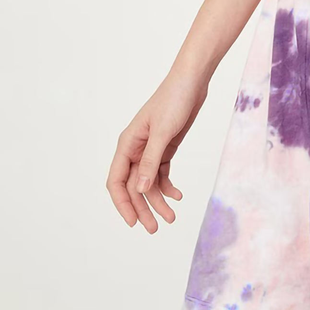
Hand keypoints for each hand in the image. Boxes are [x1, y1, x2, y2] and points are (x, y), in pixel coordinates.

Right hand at [106, 70, 207, 232]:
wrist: (192, 81)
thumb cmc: (174, 100)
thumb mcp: (163, 132)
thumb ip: (151, 161)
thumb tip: (141, 190)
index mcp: (127, 144)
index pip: (116, 181)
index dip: (122, 204)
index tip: (132, 223)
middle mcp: (136, 149)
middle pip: (133, 186)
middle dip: (142, 208)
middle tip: (155, 229)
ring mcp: (151, 149)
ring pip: (149, 183)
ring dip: (158, 201)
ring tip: (171, 219)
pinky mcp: (166, 147)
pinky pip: (162, 173)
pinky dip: (168, 186)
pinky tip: (178, 196)